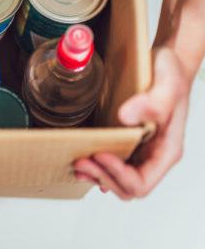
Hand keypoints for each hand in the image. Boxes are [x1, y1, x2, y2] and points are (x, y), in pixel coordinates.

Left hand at [73, 47, 189, 198]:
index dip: (119, 174)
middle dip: (102, 176)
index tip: (100, 154)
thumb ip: (153, 102)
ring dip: (96, 174)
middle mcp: (153, 154)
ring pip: (117, 179)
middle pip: (127, 186)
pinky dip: (96, 166)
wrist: (166, 62)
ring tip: (77, 163)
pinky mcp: (127, 140)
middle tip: (80, 161)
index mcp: (166, 149)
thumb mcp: (168, 83)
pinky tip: (82, 159)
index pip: (142, 181)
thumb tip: (126, 117)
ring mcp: (140, 149)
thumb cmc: (171, 72)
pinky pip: (112, 163)